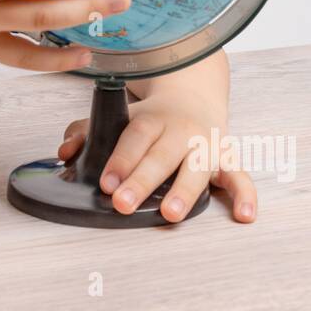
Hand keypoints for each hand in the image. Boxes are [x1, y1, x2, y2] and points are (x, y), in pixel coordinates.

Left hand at [56, 92, 258, 222]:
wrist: (196, 95)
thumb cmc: (152, 116)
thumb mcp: (120, 116)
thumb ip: (88, 131)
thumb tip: (65, 152)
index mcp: (152, 119)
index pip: (135, 137)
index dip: (121, 159)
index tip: (106, 182)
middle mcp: (181, 131)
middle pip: (161, 156)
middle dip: (142, 180)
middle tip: (124, 204)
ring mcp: (207, 145)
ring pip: (197, 168)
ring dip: (185, 191)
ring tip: (170, 213)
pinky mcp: (228, 160)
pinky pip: (240, 177)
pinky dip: (245, 195)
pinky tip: (244, 215)